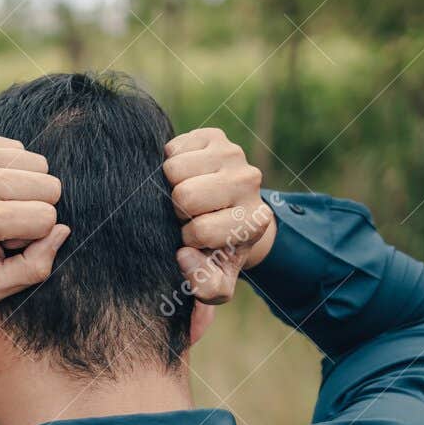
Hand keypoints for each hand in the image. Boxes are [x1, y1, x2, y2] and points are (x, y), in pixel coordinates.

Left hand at [0, 133, 68, 301]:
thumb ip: (35, 268)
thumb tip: (63, 229)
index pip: (46, 218)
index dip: (32, 236)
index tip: (3, 242)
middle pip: (49, 185)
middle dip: (34, 208)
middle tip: (0, 224)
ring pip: (37, 163)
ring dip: (23, 188)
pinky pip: (16, 148)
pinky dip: (8, 170)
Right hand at [162, 127, 275, 303]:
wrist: (225, 215)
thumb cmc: (215, 251)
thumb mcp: (215, 281)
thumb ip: (205, 287)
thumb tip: (183, 254)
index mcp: (254, 220)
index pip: (200, 231)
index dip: (188, 239)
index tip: (197, 240)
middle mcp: (250, 182)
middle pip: (184, 195)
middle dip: (176, 210)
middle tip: (187, 216)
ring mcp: (234, 155)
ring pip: (174, 168)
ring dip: (170, 186)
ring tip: (185, 196)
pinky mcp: (214, 136)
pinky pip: (172, 148)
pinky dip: (169, 164)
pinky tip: (185, 177)